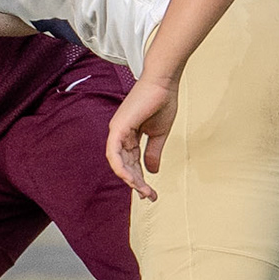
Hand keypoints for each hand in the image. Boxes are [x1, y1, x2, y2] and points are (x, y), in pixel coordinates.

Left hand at [105, 75, 178, 201]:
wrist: (164, 83)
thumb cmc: (162, 103)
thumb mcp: (159, 134)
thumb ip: (152, 152)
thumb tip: (152, 172)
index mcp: (128, 136)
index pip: (130, 162)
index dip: (139, 179)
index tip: (150, 193)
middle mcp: (119, 135)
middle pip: (124, 165)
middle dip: (136, 183)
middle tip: (148, 196)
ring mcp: (116, 130)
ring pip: (118, 162)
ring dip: (130, 179)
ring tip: (143, 191)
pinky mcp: (118, 127)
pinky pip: (115, 152)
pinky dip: (121, 167)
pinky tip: (130, 179)